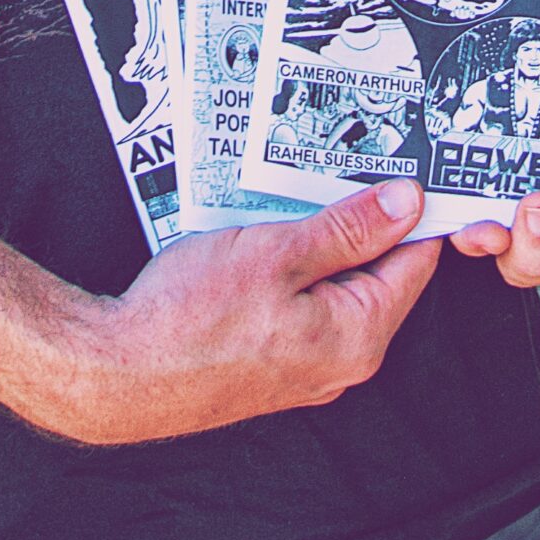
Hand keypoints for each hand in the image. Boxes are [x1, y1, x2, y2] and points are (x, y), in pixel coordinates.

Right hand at [40, 181, 440, 445]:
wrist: (125, 373)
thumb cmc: (194, 316)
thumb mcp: (278, 251)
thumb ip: (349, 229)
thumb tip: (407, 204)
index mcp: (359, 335)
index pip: (414, 262)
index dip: (413, 209)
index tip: (404, 166)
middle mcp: (343, 361)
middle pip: (375, 273)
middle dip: (359, 220)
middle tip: (333, 170)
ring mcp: (309, 367)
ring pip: (335, 287)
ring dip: (317, 242)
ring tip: (285, 200)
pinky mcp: (275, 364)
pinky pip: (304, 306)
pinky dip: (292, 269)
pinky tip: (259, 240)